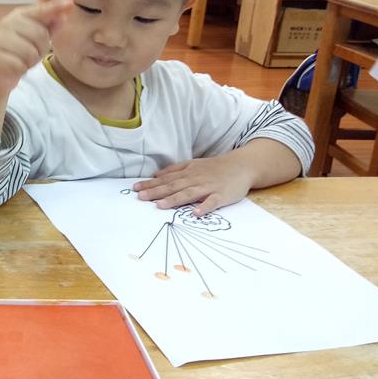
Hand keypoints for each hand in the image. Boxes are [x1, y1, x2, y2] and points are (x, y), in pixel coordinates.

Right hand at [0, 0, 73, 94]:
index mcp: (18, 16)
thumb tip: (65, 14)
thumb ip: (50, 26)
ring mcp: (0, 40)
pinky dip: (21, 69)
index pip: (41, 11)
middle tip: (29, 53)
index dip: (55, 7)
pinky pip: (21, 65)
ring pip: (31, 52)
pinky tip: (14, 67)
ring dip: (30, 61)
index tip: (70, 2)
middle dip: (40, 48)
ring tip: (21, 60)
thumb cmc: (18, 52)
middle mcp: (7, 24)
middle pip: (40, 34)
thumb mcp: (36, 38)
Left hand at [133, 154, 253, 215]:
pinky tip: (196, 213)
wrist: (241, 165)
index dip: (151, 184)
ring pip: (188, 193)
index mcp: (187, 172)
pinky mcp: (222, 195)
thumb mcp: (193, 164)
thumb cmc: (214, 167)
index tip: (135, 189)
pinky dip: (204, 207)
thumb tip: (156, 175)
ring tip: (160, 206)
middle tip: (141, 197)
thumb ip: (174, 169)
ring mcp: (208, 187)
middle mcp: (195, 179)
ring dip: (174, 200)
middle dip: (156, 192)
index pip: (166, 179)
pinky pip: (212, 202)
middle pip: (173, 186)